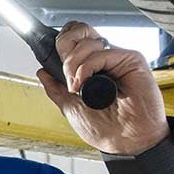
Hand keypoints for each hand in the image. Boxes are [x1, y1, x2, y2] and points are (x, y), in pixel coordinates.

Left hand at [38, 22, 168, 156]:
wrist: (125, 142)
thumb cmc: (106, 128)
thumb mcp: (70, 107)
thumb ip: (56, 89)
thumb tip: (42, 72)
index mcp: (91, 67)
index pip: (75, 39)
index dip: (62, 43)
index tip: (53, 60)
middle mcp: (104, 59)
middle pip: (80, 31)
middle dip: (64, 47)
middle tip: (64, 73)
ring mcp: (117, 59)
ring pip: (88, 42)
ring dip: (73, 64)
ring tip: (75, 86)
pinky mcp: (131, 60)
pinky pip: (102, 53)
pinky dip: (86, 67)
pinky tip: (83, 84)